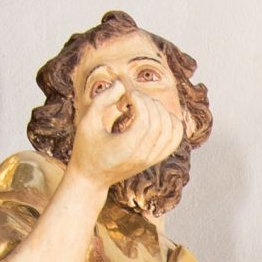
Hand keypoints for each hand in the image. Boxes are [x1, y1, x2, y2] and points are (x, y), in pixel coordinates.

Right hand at [69, 63, 183, 191]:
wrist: (93, 178)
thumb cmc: (86, 148)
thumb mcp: (87, 121)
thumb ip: (102, 99)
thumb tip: (122, 83)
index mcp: (127, 148)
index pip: (146, 119)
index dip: (139, 99)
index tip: (125, 92)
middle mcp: (145, 155)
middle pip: (160, 121)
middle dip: (147, 101)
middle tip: (131, 97)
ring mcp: (153, 158)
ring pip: (172, 129)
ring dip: (159, 109)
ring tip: (142, 105)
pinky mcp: (156, 159)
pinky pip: (175, 138)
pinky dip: (171, 122)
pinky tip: (155, 113)